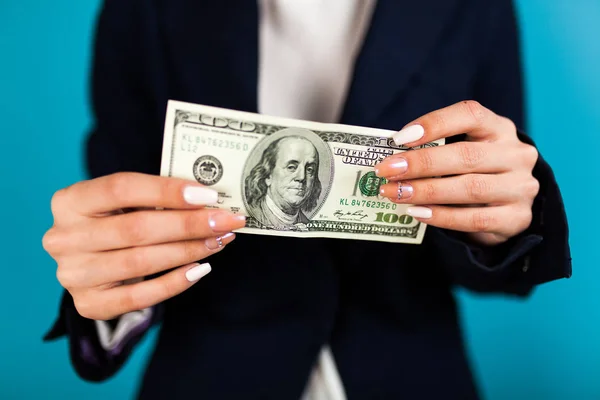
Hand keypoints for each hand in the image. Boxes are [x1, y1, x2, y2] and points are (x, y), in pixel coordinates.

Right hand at [42, 172, 245, 319]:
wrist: (88, 260)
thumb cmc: (114, 222)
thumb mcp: (123, 203)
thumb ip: (154, 198)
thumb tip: (208, 200)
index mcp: (70, 201)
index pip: (121, 188)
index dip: (168, 191)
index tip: (209, 194)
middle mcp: (63, 237)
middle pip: (136, 228)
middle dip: (189, 224)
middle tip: (226, 221)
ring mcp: (73, 274)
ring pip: (141, 262)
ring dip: (188, 251)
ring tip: (219, 241)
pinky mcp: (88, 304)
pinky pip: (139, 297)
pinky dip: (174, 283)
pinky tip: (200, 269)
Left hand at [375, 100, 538, 245]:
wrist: (508, 209)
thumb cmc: (474, 173)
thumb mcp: (461, 152)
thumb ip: (436, 149)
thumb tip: (393, 157)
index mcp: (499, 128)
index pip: (470, 115)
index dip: (434, 124)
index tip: (399, 139)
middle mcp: (516, 154)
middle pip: (465, 155)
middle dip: (420, 163)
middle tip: (385, 171)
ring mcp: (520, 187)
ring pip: (470, 188)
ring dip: (426, 191)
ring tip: (395, 193)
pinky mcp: (517, 218)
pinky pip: (475, 219)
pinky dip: (442, 217)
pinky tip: (417, 213)